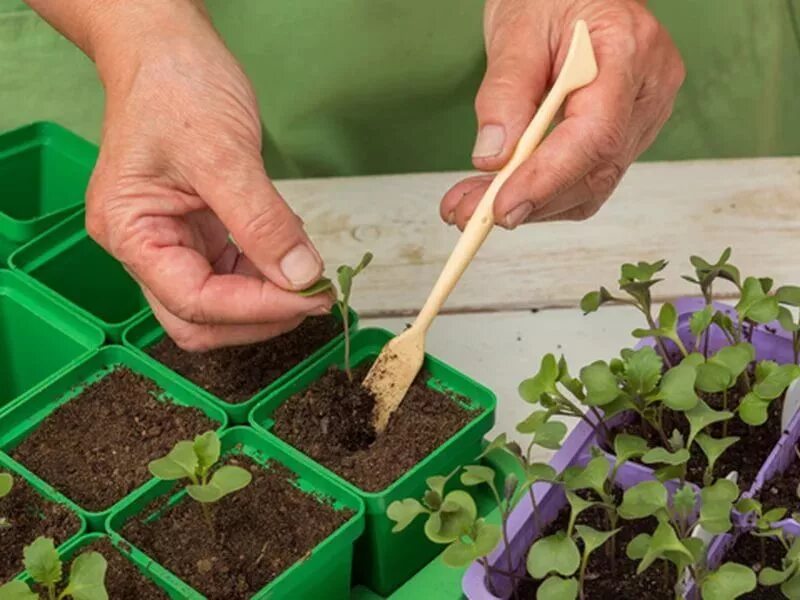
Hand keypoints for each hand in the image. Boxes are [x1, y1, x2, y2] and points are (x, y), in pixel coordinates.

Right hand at [83, 2, 330, 350]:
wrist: (167, 49)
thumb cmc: (176, 86)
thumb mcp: (224, 154)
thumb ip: (263, 222)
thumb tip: (300, 276)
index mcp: (130, 232)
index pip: (195, 301)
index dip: (256, 308)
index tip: (310, 296)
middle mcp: (144, 246)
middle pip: (199, 319)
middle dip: (258, 317)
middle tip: (313, 297)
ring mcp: (171, 241)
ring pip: (219, 302)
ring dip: (266, 298)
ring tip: (308, 272)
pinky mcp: (197, 231)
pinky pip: (233, 272)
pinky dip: (265, 273)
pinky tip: (290, 252)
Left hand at [441, 0, 684, 228]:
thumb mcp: (517, 27)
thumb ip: (505, 92)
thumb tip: (493, 159)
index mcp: (630, 51)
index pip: (595, 135)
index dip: (547, 178)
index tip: (501, 206)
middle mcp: (648, 91)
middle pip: (594, 170)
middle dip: (528, 201)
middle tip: (467, 215)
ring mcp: (642, 117)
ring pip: (590, 185)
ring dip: (529, 205)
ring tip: (471, 207)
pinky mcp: (625, 134)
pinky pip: (587, 179)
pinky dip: (542, 195)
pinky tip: (501, 194)